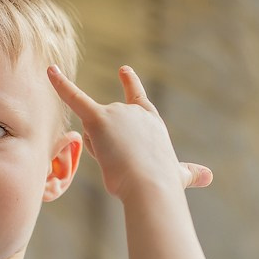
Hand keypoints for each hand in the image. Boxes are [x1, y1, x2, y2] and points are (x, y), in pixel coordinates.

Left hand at [47, 65, 211, 201]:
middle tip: (122, 167)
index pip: (136, 101)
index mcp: (152, 121)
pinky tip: (49, 70)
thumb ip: (190, 173)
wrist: (152, 187)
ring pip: (92, 131)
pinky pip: (74, 98)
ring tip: (115, 163)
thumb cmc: (164, 186)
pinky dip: (60, 84)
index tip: (123, 70)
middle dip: (105, 148)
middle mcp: (134, 111)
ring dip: (98, 150)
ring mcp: (116, 113)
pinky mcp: (98, 119)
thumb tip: (208, 177)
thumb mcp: (178, 176)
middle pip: (105, 126)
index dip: (129, 84)